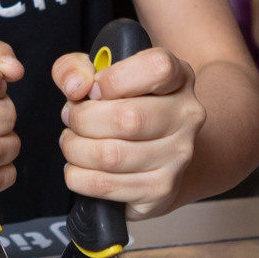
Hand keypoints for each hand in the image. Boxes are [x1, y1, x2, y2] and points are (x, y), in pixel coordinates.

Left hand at [52, 46, 203, 218]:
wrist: (150, 155)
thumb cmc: (121, 106)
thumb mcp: (95, 75)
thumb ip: (74, 68)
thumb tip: (76, 86)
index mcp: (178, 77)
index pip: (156, 68)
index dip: (113, 79)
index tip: (93, 90)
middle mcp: (186, 115)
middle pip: (128, 118)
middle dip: (82, 119)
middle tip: (71, 118)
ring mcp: (178, 155)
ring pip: (112, 156)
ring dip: (75, 149)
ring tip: (72, 141)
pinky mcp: (162, 189)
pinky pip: (105, 185)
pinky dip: (78, 176)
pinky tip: (79, 166)